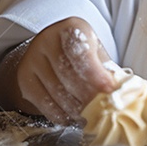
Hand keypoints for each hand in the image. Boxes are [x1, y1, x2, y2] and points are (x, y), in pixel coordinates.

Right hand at [1, 17, 116, 123]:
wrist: (51, 52)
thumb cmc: (81, 54)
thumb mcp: (96, 53)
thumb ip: (107, 70)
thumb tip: (121, 93)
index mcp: (71, 27)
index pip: (80, 50)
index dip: (95, 72)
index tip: (108, 89)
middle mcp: (48, 39)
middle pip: (68, 73)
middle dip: (88, 95)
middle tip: (102, 109)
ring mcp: (33, 58)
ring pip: (56, 91)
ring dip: (76, 108)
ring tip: (90, 116)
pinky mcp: (24, 78)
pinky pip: (44, 102)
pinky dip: (61, 115)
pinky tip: (73, 118)